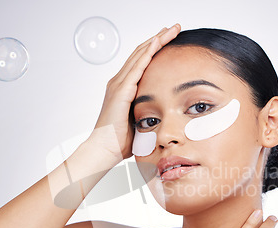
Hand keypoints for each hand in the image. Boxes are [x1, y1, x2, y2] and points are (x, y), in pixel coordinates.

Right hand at [89, 24, 180, 160]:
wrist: (104, 150)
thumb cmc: (120, 141)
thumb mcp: (139, 122)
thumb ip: (148, 113)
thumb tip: (165, 115)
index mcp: (123, 89)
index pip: (141, 62)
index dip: (154, 49)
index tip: (169, 39)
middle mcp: (119, 82)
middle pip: (140, 53)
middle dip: (158, 38)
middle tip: (173, 28)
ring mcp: (118, 85)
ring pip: (139, 55)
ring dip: (156, 40)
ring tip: (170, 30)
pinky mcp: (121, 91)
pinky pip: (136, 67)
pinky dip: (147, 53)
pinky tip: (157, 43)